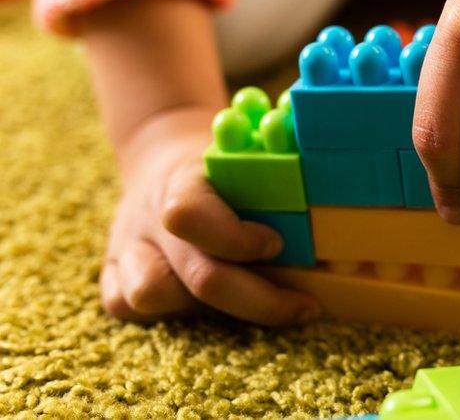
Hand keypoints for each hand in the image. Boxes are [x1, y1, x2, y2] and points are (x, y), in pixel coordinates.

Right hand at [100, 106, 321, 324]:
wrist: (162, 159)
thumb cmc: (221, 167)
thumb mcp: (246, 160)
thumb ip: (278, 181)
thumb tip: (335, 203)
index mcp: (182, 182)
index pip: (190, 215)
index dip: (236, 239)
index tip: (278, 245)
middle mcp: (149, 218)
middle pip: (195, 274)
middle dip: (259, 299)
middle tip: (306, 306)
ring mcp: (126, 247)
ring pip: (147, 296)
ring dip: (208, 308)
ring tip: (252, 301)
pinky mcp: (112, 274)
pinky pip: (125, 306)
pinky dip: (170, 314)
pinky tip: (209, 306)